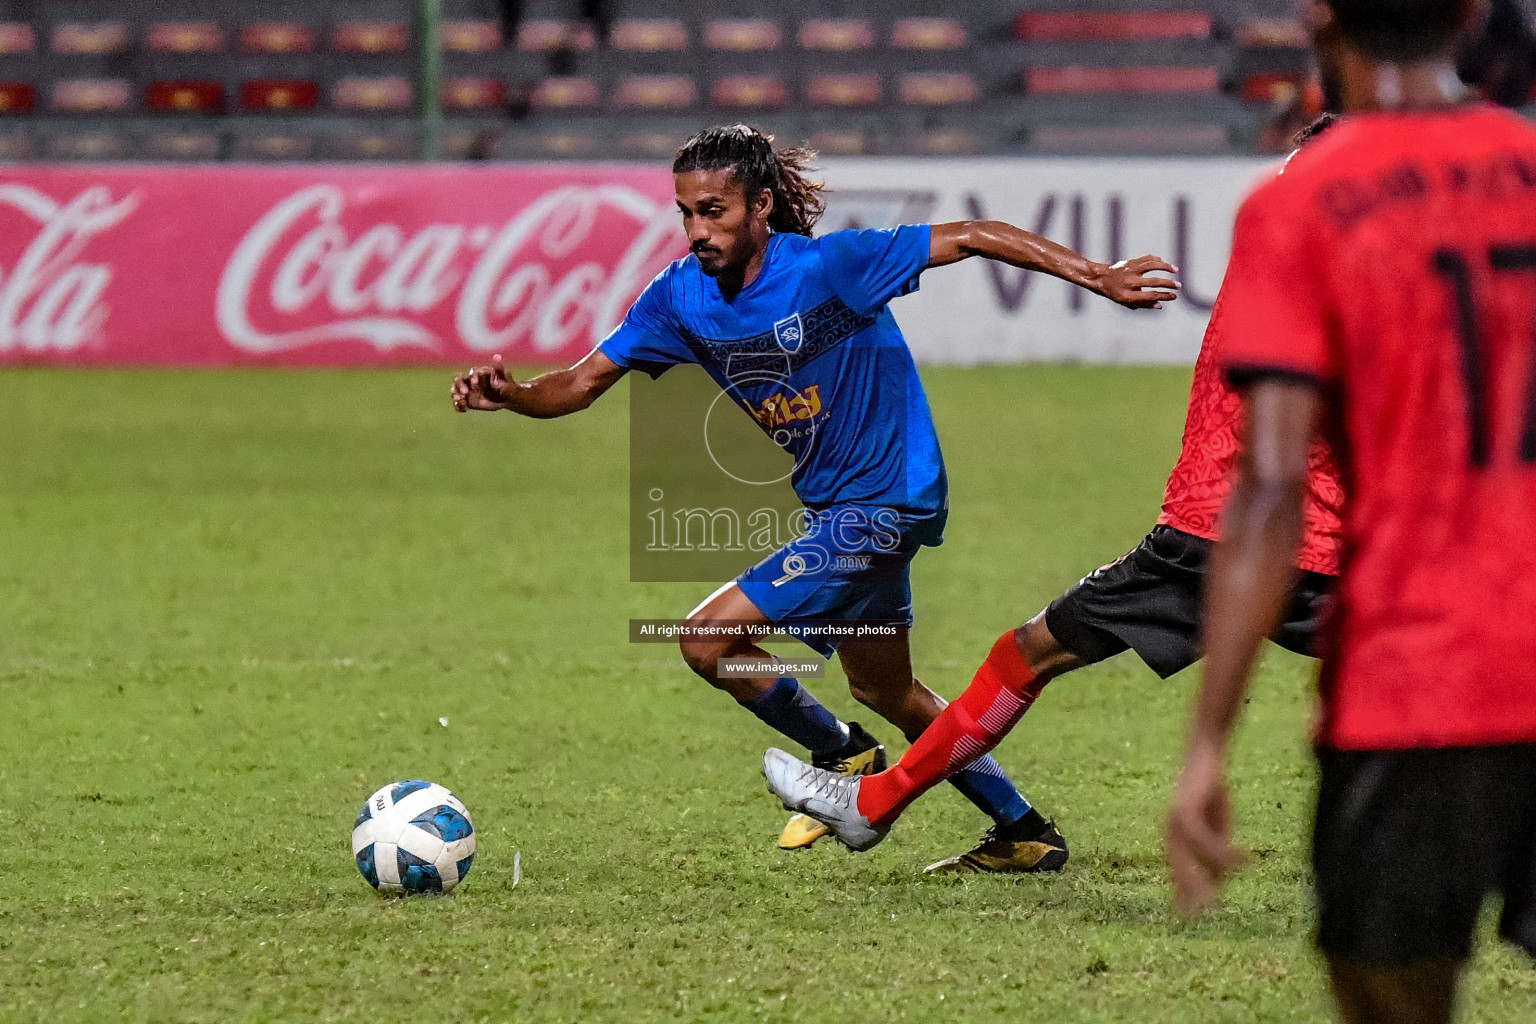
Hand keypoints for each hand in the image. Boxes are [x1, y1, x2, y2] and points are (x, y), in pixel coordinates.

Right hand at [452, 354, 514, 411]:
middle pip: (458, 381)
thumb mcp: (504, 377)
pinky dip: (458, 406)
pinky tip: (464, 409)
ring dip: (455, 395)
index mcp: (478, 374)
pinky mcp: (467, 401)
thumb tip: (497, 356)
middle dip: (459, 386)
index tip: (475, 384)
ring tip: (460, 401)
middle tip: (464, 393)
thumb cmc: (506, 385)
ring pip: (456, 391)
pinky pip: (459, 403)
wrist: (506, 398)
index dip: (471, 377)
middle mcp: (470, 382)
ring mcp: (467, 391)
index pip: (471, 373)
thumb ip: (499, 368)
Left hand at [1093, 255, 1180, 308]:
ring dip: (1165, 267)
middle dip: (1168, 284)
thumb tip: (1160, 305)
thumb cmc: (1117, 293)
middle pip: (1153, 282)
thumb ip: (1144, 304)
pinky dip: (1157, 260)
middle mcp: (1129, 282)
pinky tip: (1164, 263)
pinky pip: (1147, 259)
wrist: (1101, 279)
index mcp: (1128, 295)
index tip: (1174, 296)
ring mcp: (1130, 270)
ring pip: (1151, 265)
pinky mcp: (1130, 262)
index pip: (1150, 296)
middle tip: (1178, 286)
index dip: (1164, 296)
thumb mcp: (1127, 302)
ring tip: (1175, 270)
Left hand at [1166, 740, 1244, 914]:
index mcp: (1176, 836)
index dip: (1182, 891)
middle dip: (1188, 891)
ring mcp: (1175, 820)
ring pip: (1187, 858)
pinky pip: (1204, 840)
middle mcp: (1170, 830)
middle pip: (1178, 867)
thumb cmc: (1212, 792)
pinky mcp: (1186, 810)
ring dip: (1206, 877)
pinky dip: (1222, 852)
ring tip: (1219, 897)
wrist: (1207, 756)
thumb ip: (1215, 850)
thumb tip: (1219, 880)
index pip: (1177, 870)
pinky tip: (1241, 860)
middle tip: (1201, 914)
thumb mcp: (1217, 826)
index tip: (1188, 915)